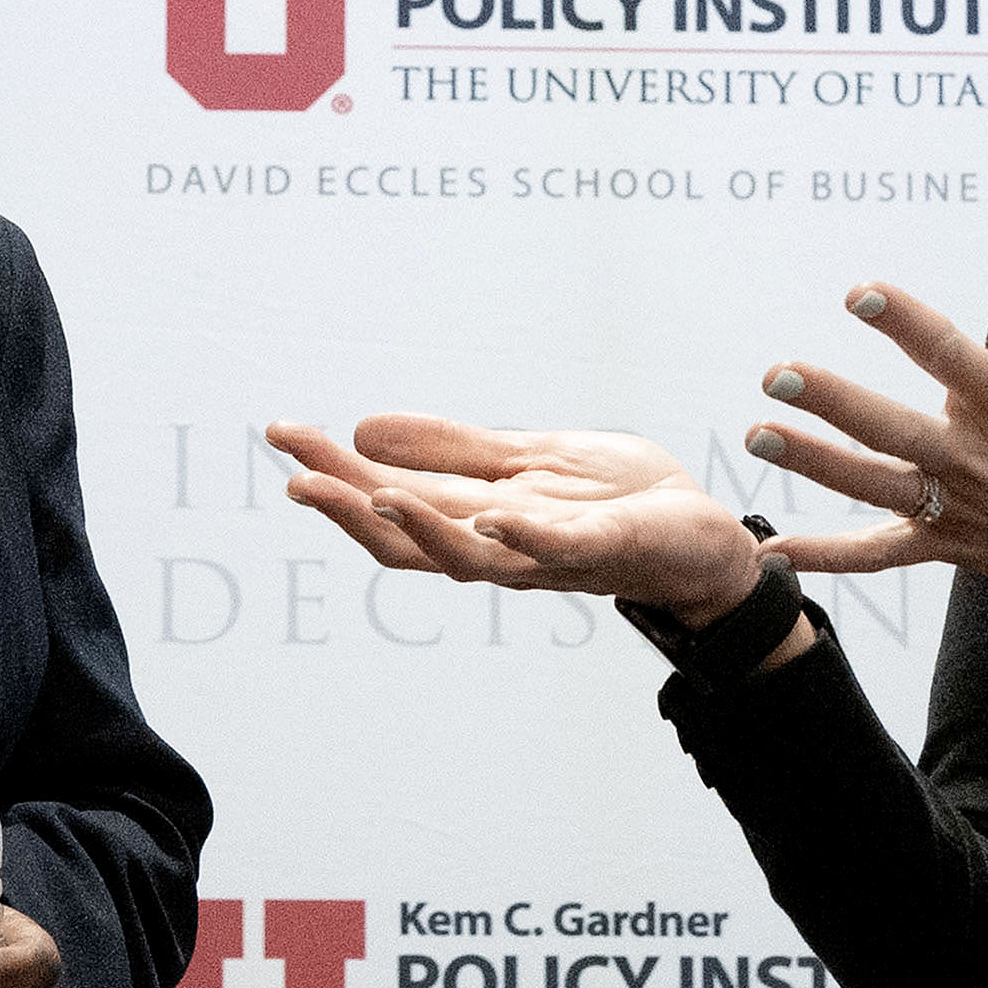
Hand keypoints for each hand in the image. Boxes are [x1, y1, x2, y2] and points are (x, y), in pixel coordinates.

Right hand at [271, 417, 773, 617]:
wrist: (705, 536)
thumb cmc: (620, 499)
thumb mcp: (526, 458)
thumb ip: (452, 451)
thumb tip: (364, 432)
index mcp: (479, 516)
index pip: (390, 498)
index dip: (335, 473)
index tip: (282, 437)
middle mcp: (502, 544)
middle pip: (409, 539)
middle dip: (350, 511)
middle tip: (296, 480)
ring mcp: (551, 550)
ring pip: (471, 555)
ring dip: (421, 531)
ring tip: (373, 500)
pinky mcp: (605, 546)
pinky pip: (559, 549)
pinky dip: (525, 538)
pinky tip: (496, 517)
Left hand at [749, 228, 987, 688]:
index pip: (944, 352)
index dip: (900, 320)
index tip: (859, 294)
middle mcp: (975, 458)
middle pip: (888, 426)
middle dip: (828, 399)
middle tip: (775, 373)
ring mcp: (957, 507)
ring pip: (871, 483)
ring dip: (811, 461)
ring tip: (757, 435)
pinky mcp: (951, 545)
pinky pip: (879, 553)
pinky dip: (828, 556)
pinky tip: (776, 551)